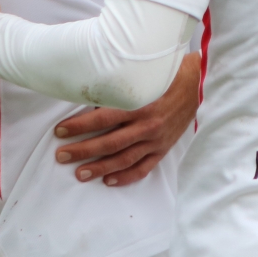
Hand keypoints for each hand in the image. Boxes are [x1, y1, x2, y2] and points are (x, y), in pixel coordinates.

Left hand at [54, 53, 198, 185]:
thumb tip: (90, 98)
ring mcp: (155, 140)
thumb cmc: (165, 75)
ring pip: (123, 159)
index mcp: (139, 104)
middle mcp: (147, 125)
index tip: (60, 131)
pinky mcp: (163, 148)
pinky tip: (109, 181)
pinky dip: (126, 176)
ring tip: (80, 174)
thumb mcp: (142, 76)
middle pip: (109, 143)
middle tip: (61, 156)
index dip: (78, 126)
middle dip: (82, 151)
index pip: (102, 119)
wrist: (197, 84)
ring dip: (100, 168)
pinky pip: (143, 167)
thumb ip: (119, 88)